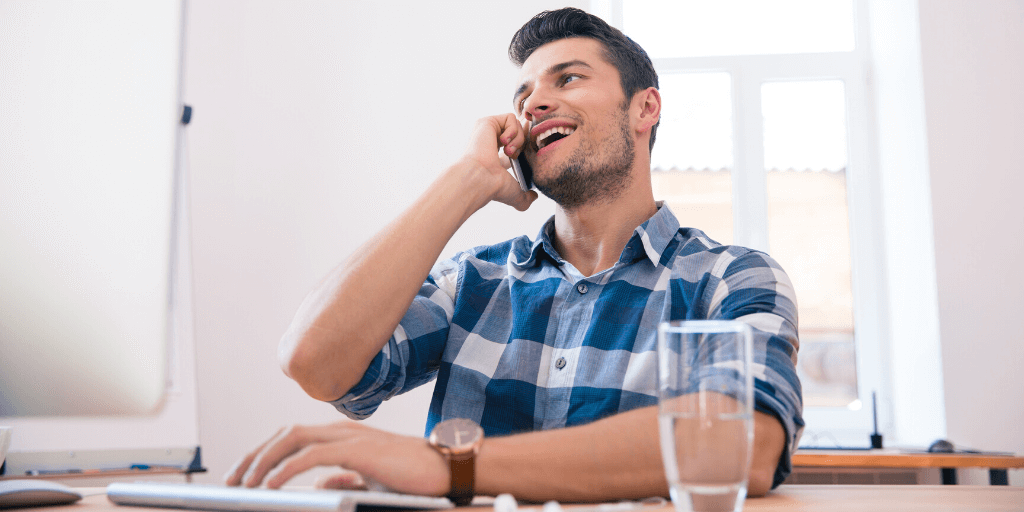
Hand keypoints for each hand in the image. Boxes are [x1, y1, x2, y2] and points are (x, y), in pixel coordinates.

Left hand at [224, 421, 449, 495]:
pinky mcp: (359, 450)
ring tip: (245, 482)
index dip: (264, 453)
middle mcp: (342, 431)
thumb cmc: (414, 477)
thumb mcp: (370, 482)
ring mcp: (350, 437)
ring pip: (293, 438)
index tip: (244, 474)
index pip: (294, 437)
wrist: (447, 470)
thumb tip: (318, 486)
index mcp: (344, 437)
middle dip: (254, 454)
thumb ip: (344, 481)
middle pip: (286, 433)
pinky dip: (286, 468)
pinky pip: (312, 455)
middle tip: (233, 479)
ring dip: (263, 460)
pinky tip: (271, 484)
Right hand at [456, 113, 537, 211]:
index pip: (512, 146)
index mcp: (494, 156)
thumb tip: (534, 197)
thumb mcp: (514, 192)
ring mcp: (487, 131)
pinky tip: (505, 143)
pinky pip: (510, 117)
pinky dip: (513, 130)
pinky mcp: (486, 122)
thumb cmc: (492, 187)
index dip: (523, 145)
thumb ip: (525, 197)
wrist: (480, 178)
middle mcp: (489, 142)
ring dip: (518, 138)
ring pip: (516, 124)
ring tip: (509, 152)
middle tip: (515, 155)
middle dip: (522, 141)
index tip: (529, 150)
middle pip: (516, 131)